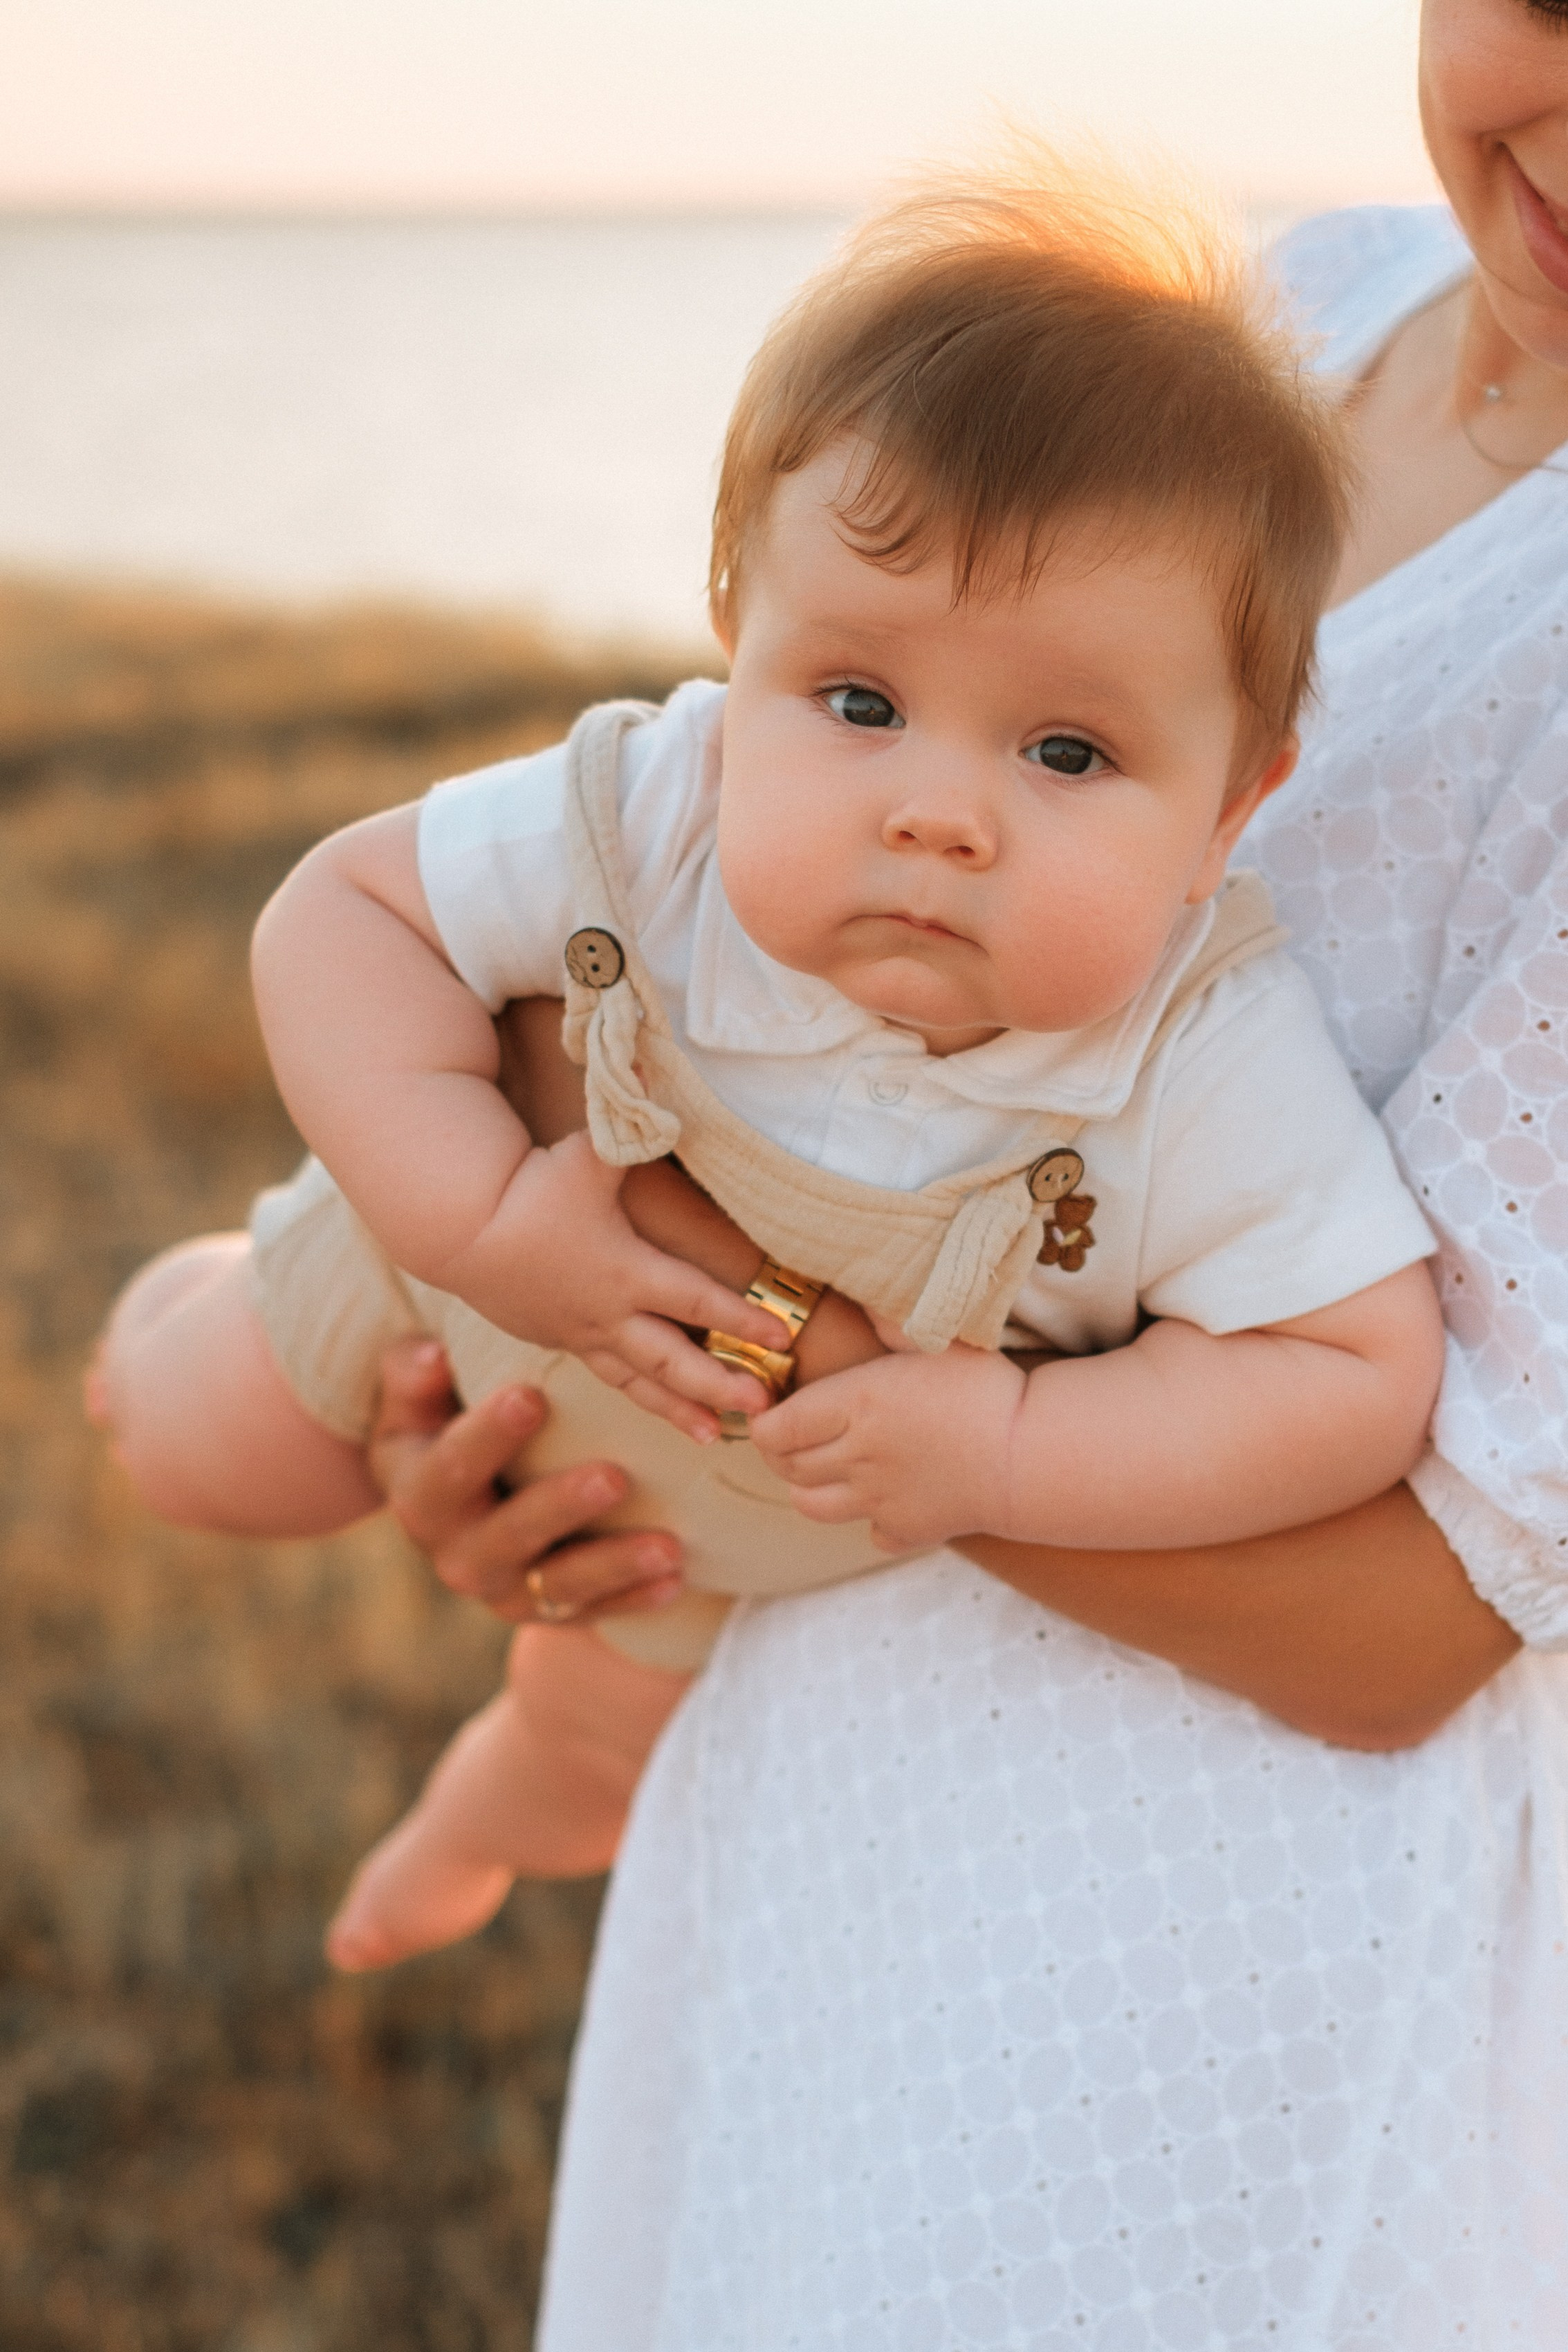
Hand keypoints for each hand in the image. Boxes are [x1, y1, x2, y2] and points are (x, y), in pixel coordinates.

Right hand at [368, 1336, 685, 1623]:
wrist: (452, 1515)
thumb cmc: (440, 1432)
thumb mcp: (414, 1406)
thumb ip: (415, 1377)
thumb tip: (433, 1355)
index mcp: (421, 1498)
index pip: (451, 1467)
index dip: (487, 1435)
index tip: (530, 1397)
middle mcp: (457, 1554)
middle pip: (510, 1533)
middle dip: (563, 1506)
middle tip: (615, 1477)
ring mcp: (502, 1591)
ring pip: (559, 1584)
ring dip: (615, 1565)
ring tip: (668, 1548)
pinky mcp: (543, 1614)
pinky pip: (592, 1611)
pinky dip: (634, 1598)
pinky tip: (675, 1580)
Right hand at [441, 1130, 793, 1441]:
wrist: (458, 1229)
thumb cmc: (530, 1187)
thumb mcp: (587, 1153)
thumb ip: (633, 1121)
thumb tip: (656, 1056)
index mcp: (624, 1271)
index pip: (696, 1300)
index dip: (742, 1320)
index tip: (782, 1339)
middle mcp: (608, 1313)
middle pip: (673, 1360)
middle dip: (720, 1385)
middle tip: (765, 1411)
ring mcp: (582, 1333)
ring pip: (640, 1382)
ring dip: (680, 1411)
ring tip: (715, 1438)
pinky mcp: (561, 1340)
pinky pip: (610, 1377)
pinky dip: (640, 1397)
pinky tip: (661, 1410)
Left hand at [752, 1344, 1024, 1551]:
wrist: (1035, 1453)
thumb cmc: (988, 1386)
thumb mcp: (937, 1338)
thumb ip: (892, 1320)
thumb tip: (862, 1299)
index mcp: (855, 1405)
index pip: (775, 1429)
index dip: (764, 1422)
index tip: (773, 1408)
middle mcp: (857, 1457)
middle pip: (787, 1467)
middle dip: (779, 1452)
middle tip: (792, 1434)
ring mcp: (880, 1499)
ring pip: (812, 1506)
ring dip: (808, 1487)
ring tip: (827, 1465)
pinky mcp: (910, 1529)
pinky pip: (871, 1533)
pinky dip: (870, 1520)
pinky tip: (888, 1497)